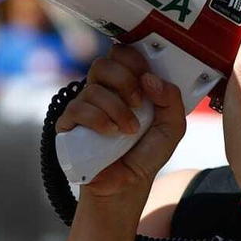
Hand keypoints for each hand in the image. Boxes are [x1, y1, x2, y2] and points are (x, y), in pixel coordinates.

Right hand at [55, 46, 186, 200]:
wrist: (128, 185)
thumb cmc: (146, 153)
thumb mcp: (172, 126)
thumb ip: (172, 100)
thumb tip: (150, 79)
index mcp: (124, 85)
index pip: (120, 55)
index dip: (132, 59)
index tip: (146, 76)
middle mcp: (102, 92)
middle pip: (103, 64)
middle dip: (125, 81)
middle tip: (139, 103)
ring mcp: (83, 107)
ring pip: (93, 89)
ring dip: (117, 108)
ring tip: (129, 130)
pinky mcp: (68, 126)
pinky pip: (77, 109)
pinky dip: (98, 119)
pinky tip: (111, 134)